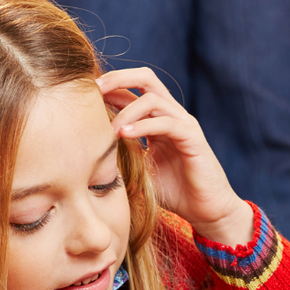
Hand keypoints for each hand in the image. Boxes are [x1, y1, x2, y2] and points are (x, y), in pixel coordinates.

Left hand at [98, 68, 254, 245]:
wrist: (206, 211)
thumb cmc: (175, 193)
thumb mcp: (140, 169)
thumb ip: (122, 154)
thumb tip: (89, 151)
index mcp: (158, 120)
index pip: (133, 91)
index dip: (109, 88)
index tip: (83, 95)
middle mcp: (172, 115)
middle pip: (146, 78)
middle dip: (118, 78)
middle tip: (93, 90)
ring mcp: (184, 124)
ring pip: (153, 99)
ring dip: (127, 111)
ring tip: (109, 130)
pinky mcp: (193, 138)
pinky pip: (166, 122)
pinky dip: (143, 125)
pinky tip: (125, 134)